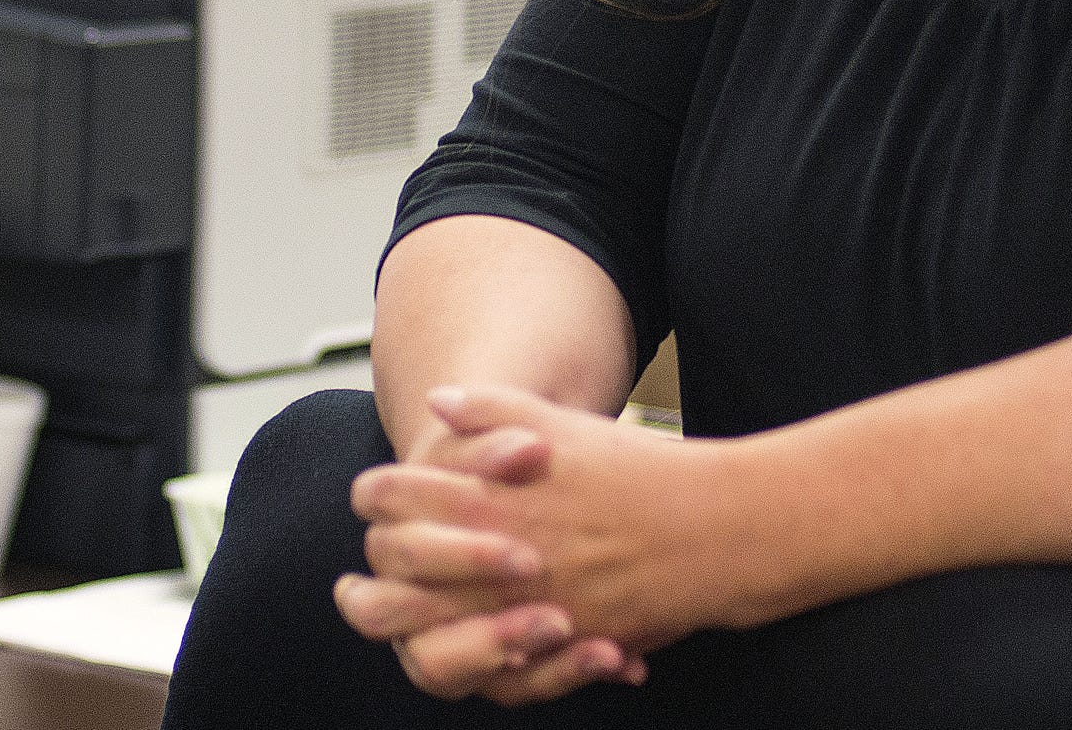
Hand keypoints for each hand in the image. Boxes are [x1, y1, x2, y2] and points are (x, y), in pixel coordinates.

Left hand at [339, 386, 750, 703]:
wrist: (714, 528)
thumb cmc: (640, 471)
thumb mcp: (564, 426)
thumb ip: (496, 407)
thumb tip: (436, 401)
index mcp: (491, 495)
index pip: (395, 497)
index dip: (376, 497)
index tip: (373, 499)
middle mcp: (494, 554)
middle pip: (397, 569)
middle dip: (371, 574)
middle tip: (357, 578)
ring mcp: (521, 606)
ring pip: (426, 631)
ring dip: (398, 626)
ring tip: (384, 620)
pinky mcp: (553, 646)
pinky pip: (490, 670)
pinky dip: (467, 659)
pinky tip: (455, 649)